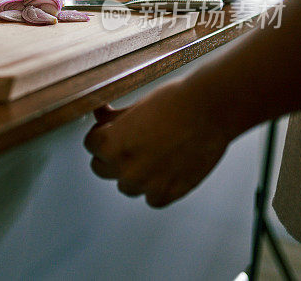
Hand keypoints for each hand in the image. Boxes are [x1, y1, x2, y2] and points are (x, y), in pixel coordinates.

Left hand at [83, 79, 233, 207]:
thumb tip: (100, 117)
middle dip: (110, 156)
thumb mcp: (134, 106)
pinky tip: (164, 170)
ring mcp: (148, 184)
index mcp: (111, 145)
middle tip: (128, 144)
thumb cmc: (174, 102)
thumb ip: (113, 119)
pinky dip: (156, 188)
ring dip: (133, 174)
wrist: (209, 110)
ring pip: (126, 186)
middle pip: (101, 168)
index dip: (100, 135)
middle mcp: (125, 169)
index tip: (109, 132)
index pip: (90, 145)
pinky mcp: (171, 193)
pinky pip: (152, 199)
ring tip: (150, 156)